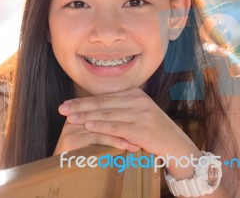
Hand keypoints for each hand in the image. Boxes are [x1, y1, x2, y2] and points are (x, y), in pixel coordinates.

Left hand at [58, 88, 201, 177]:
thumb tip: (94, 109)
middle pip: (102, 103)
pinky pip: (116, 126)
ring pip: (107, 114)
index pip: (104, 97)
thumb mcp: (138, 114)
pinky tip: (87, 126)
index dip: (83, 100)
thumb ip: (120, 108)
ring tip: (69, 118)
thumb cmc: (153, 131)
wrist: (177, 145)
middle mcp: (138, 100)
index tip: (67, 103)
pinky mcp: (142, 128)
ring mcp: (141, 113)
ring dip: (86, 116)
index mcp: (135, 94)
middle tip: (62, 109)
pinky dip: (100, 126)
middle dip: (80, 106)